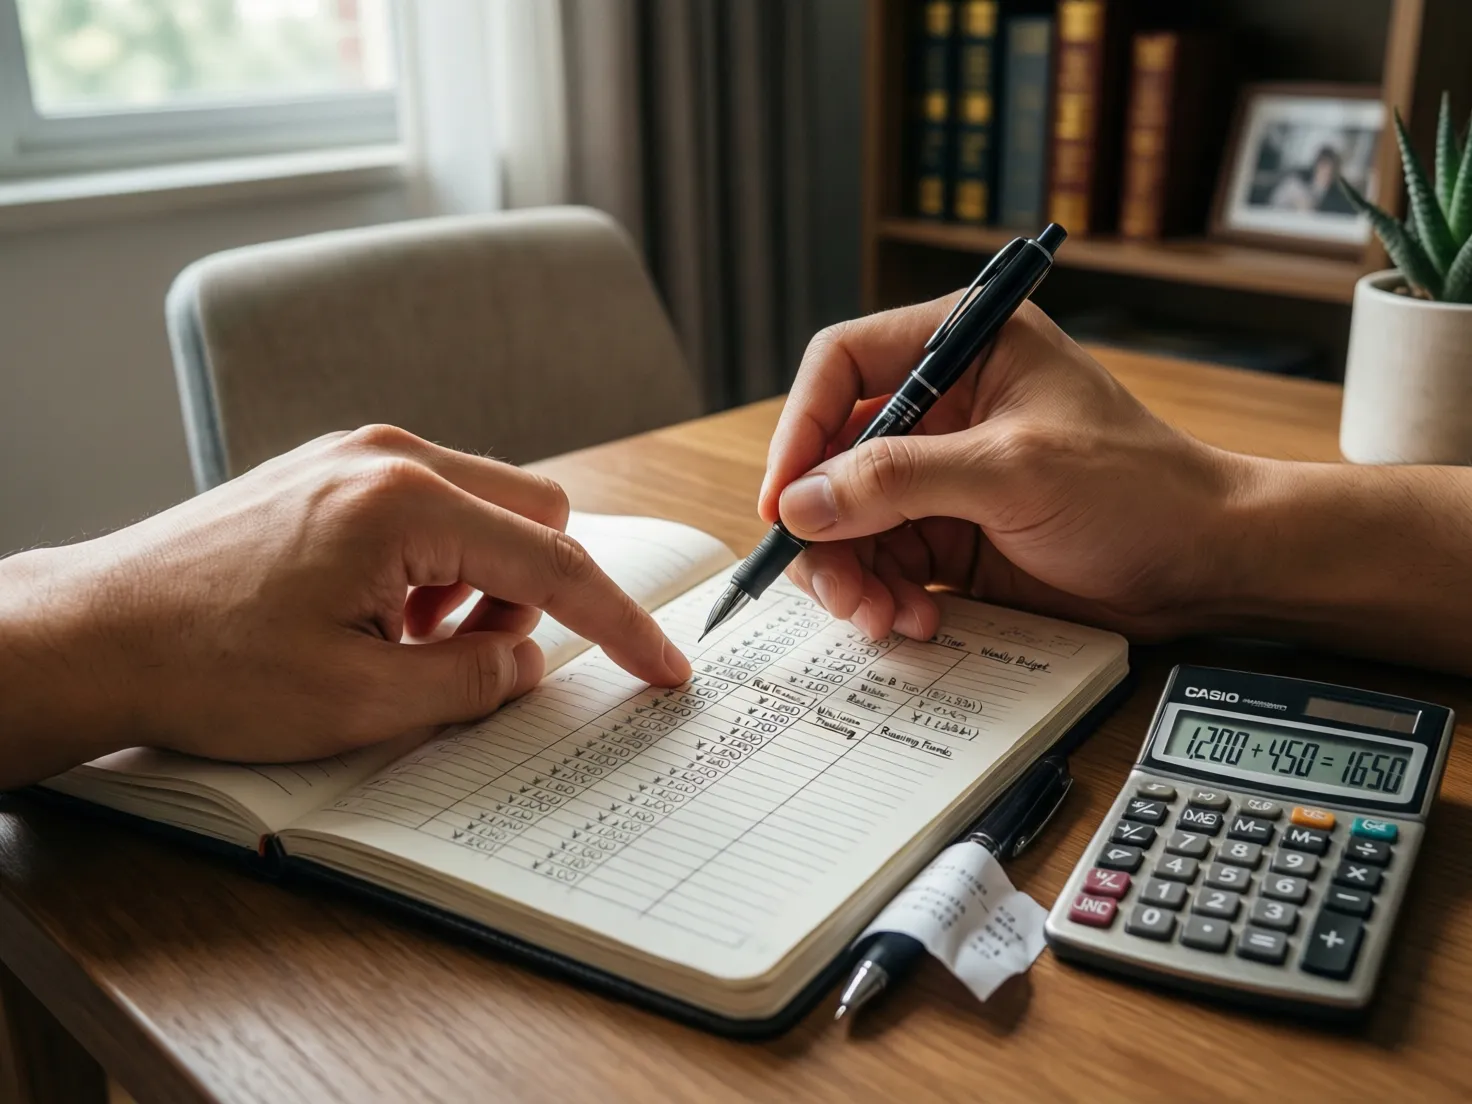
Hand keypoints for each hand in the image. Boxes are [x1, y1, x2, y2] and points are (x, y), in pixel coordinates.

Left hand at [0, 425, 688, 784]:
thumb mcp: (360, 702)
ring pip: (488, 508)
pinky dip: (438, 566)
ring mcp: (358, 455)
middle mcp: (390, 456)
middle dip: (535, 594)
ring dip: (481, 582)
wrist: (91, 633)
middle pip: (537, 513)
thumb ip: (473, 679)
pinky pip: (433, 507)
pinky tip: (376, 614)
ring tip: (404, 642)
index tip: (665, 664)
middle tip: (474, 658)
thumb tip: (530, 659)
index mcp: (405, 504)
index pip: (554, 562)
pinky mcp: (334, 469)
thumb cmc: (206, 667)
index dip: (620, 623)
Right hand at [759, 299, 1250, 641]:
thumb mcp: (1014, 473)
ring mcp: (945, 474)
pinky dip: (885, 595)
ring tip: (880, 617)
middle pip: (835, 455)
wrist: (1206, 564)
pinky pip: (886, 561)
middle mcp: (945, 405)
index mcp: (963, 346)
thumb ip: (900, 480)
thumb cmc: (1137, 490)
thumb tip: (801, 504)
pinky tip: (915, 620)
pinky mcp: (952, 533)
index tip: (784, 500)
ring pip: (851, 518)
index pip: (843, 366)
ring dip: (853, 573)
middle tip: (834, 586)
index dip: (801, 429)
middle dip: (825, 526)